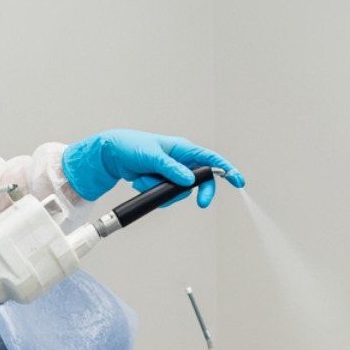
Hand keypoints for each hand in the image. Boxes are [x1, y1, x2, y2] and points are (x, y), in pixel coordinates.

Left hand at [62, 129, 244, 206]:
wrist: (112, 154)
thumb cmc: (131, 146)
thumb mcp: (151, 156)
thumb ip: (171, 168)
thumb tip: (188, 180)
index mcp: (183, 149)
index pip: (211, 159)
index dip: (227, 169)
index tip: (238, 181)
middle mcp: (180, 161)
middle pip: (201, 181)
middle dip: (199, 191)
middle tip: (201, 203)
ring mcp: (171, 173)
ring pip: (180, 191)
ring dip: (162, 189)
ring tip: (144, 177)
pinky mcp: (161, 183)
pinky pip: (165, 195)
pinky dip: (152, 191)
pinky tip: (140, 180)